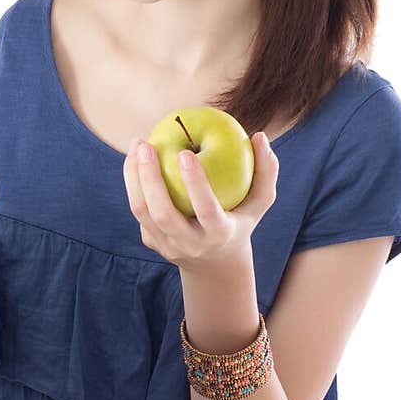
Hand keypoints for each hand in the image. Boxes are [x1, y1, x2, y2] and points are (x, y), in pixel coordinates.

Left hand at [123, 131, 278, 271]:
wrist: (214, 263)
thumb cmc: (240, 220)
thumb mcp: (260, 202)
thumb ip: (266, 170)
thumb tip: (259, 136)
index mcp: (219, 234)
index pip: (205, 210)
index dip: (195, 183)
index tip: (185, 152)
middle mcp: (190, 244)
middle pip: (163, 214)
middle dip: (150, 178)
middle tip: (146, 145)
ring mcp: (167, 246)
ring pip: (142, 212)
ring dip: (133, 177)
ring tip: (136, 145)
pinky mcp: (151, 242)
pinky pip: (139, 211)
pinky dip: (134, 183)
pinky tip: (135, 159)